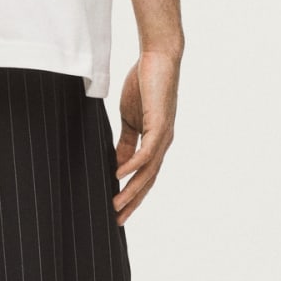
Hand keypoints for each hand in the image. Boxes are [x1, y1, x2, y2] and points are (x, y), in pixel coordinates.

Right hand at [113, 50, 180, 224]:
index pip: (144, 175)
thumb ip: (126, 141)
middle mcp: (163, 143)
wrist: (158, 58)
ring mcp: (163, 135)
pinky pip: (146, 151)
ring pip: (148, 171)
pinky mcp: (160, 124)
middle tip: (118, 221)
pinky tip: (119, 176)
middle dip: (133, 202)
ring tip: (116, 205)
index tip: (119, 211)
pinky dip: (133, 165)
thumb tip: (118, 165)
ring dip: (132, 190)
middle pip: (148, 181)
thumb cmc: (144, 84)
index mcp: (155, 142)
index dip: (133, 194)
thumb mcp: (130, 118)